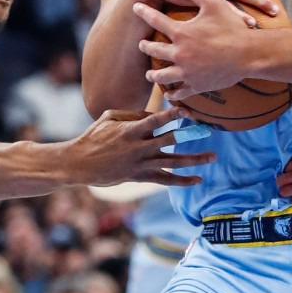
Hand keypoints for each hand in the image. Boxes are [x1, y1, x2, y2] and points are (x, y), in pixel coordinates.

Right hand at [68, 108, 213, 186]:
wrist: (79, 163)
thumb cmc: (94, 136)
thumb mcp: (109, 117)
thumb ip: (133, 114)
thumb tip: (153, 115)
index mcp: (130, 131)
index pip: (156, 121)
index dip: (173, 115)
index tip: (188, 112)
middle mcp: (139, 148)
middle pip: (170, 141)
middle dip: (191, 135)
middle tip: (208, 130)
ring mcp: (140, 164)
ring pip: (173, 162)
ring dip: (194, 159)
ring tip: (212, 157)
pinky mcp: (140, 177)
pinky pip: (165, 180)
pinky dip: (182, 180)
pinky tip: (197, 179)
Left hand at [136, 0, 257, 98]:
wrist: (248, 55)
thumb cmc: (232, 28)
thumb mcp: (214, 4)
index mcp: (181, 33)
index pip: (156, 20)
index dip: (144, 12)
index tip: (135, 7)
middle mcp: (180, 53)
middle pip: (154, 50)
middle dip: (146, 46)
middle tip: (142, 44)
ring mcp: (187, 72)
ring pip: (162, 75)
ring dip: (154, 74)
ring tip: (150, 74)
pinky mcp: (197, 85)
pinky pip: (180, 92)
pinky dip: (172, 94)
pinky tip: (169, 94)